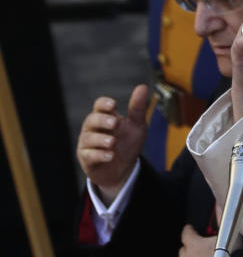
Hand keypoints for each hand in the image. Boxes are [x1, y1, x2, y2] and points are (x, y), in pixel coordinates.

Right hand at [76, 84, 149, 202]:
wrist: (124, 170)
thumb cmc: (128, 144)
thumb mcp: (137, 126)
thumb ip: (137, 108)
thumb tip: (142, 87)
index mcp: (104, 117)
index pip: (99, 105)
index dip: (104, 104)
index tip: (113, 105)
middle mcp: (92, 129)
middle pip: (91, 120)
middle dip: (102, 120)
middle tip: (115, 123)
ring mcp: (87, 144)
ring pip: (88, 138)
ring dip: (100, 139)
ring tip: (112, 142)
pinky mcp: (86, 159)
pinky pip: (89, 155)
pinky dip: (99, 155)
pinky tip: (110, 156)